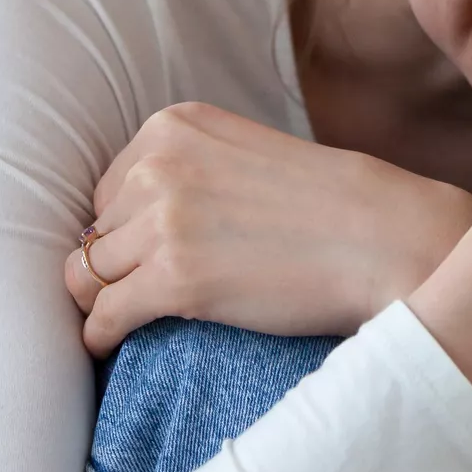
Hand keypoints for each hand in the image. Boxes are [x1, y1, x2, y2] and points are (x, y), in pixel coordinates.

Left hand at [63, 100, 471, 357]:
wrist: (385, 240)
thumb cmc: (329, 206)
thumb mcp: (248, 152)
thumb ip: (190, 166)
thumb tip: (128, 216)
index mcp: (175, 125)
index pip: (109, 186)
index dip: (126, 228)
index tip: (149, 257)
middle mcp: (159, 164)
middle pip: (96, 230)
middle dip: (117, 265)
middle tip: (147, 296)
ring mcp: (163, 220)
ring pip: (86, 274)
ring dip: (103, 301)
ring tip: (125, 324)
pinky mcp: (173, 279)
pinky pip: (103, 315)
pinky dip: (101, 336)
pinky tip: (114, 345)